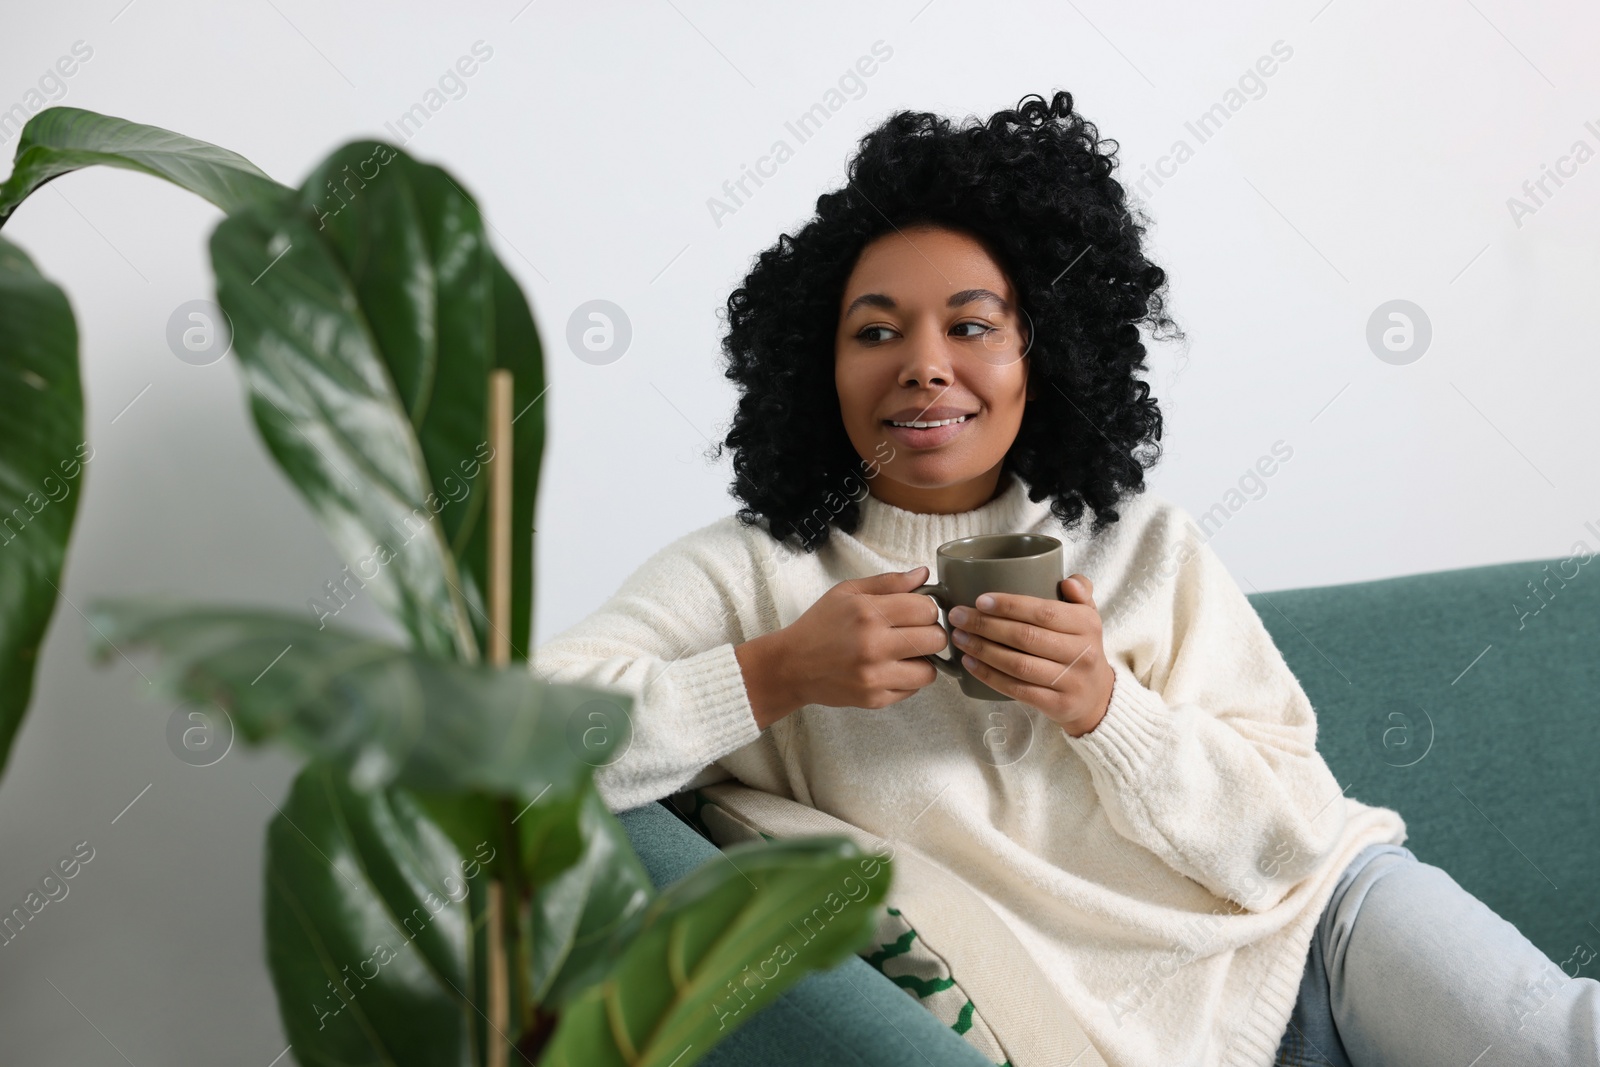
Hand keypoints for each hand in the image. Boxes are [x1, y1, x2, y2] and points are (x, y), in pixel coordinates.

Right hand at [772, 566, 946, 713]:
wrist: (793, 666)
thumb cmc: (820, 625)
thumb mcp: (847, 592)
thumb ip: (888, 582)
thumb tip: (922, 574)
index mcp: (869, 613)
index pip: (927, 609)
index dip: (926, 608)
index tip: (915, 612)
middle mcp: (874, 646)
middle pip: (936, 639)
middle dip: (929, 633)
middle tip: (914, 632)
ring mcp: (875, 676)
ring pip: (930, 671)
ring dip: (922, 661)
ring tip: (904, 654)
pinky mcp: (875, 699)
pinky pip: (913, 690)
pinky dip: (907, 679)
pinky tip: (889, 669)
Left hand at [946, 573, 1113, 736]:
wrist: (1098, 697)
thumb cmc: (1081, 648)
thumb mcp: (1088, 617)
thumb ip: (1080, 591)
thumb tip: (1067, 581)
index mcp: (1087, 624)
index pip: (1044, 612)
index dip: (1010, 606)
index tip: (980, 600)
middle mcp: (1082, 653)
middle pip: (1026, 637)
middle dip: (986, 625)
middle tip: (958, 616)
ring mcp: (1070, 681)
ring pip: (1018, 665)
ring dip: (983, 650)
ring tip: (959, 637)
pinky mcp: (1057, 705)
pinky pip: (1017, 689)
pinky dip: (989, 676)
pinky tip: (969, 663)